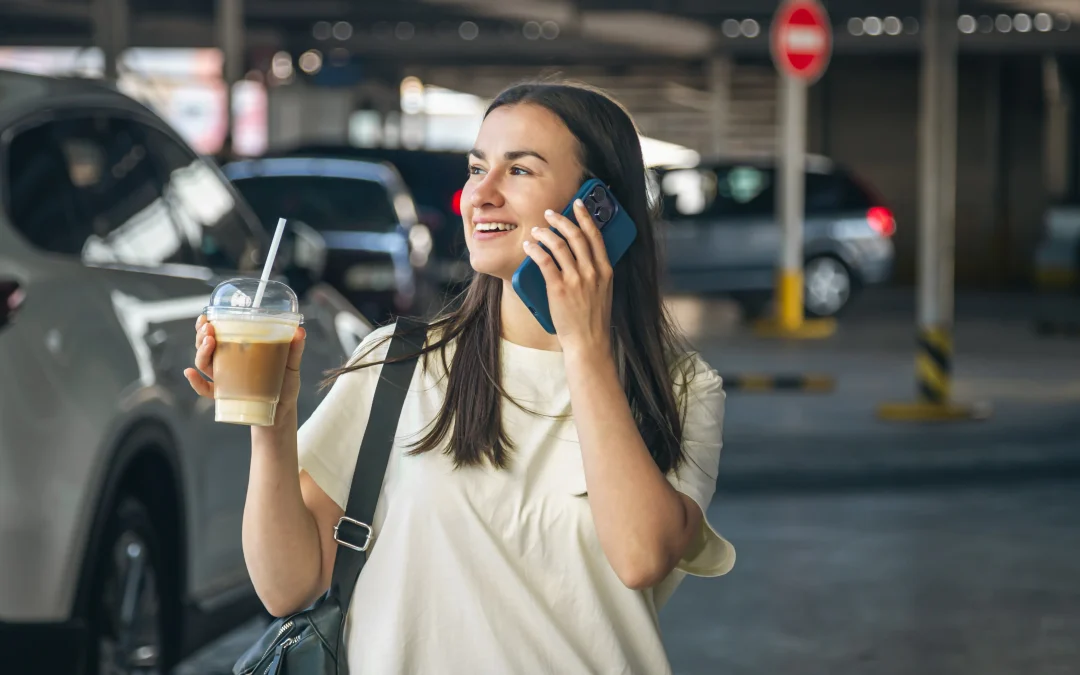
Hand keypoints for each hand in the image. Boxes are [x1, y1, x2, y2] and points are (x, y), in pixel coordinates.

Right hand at [183, 315, 306, 419]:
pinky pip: (205, 389)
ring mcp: (225, 379)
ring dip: (201, 352)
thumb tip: (300, 331)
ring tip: (208, 343)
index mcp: (240, 352)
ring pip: (204, 363)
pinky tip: (190, 373)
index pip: (219, 335)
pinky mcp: (225, 396)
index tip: (207, 318)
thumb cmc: (284, 386)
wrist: (283, 413)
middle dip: (202, 336)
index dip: (208, 325)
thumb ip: (294, 350)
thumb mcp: (290, 366)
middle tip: (208, 329)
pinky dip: (196, 382)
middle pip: (206, 347)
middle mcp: (228, 363)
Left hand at [524, 199, 613, 355]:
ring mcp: (576, 280)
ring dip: (545, 233)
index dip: (586, 216)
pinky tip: (529, 246)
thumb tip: (582, 254)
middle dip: (561, 219)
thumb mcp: (604, 290)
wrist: (589, 341)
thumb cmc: (593, 318)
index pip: (596, 235)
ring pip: (559, 244)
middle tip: (550, 213)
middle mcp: (592, 271)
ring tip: (536, 230)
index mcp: (605, 270)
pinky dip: (535, 250)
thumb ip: (596, 271)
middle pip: (576, 235)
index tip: (578, 204)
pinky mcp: (559, 289)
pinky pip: (544, 261)